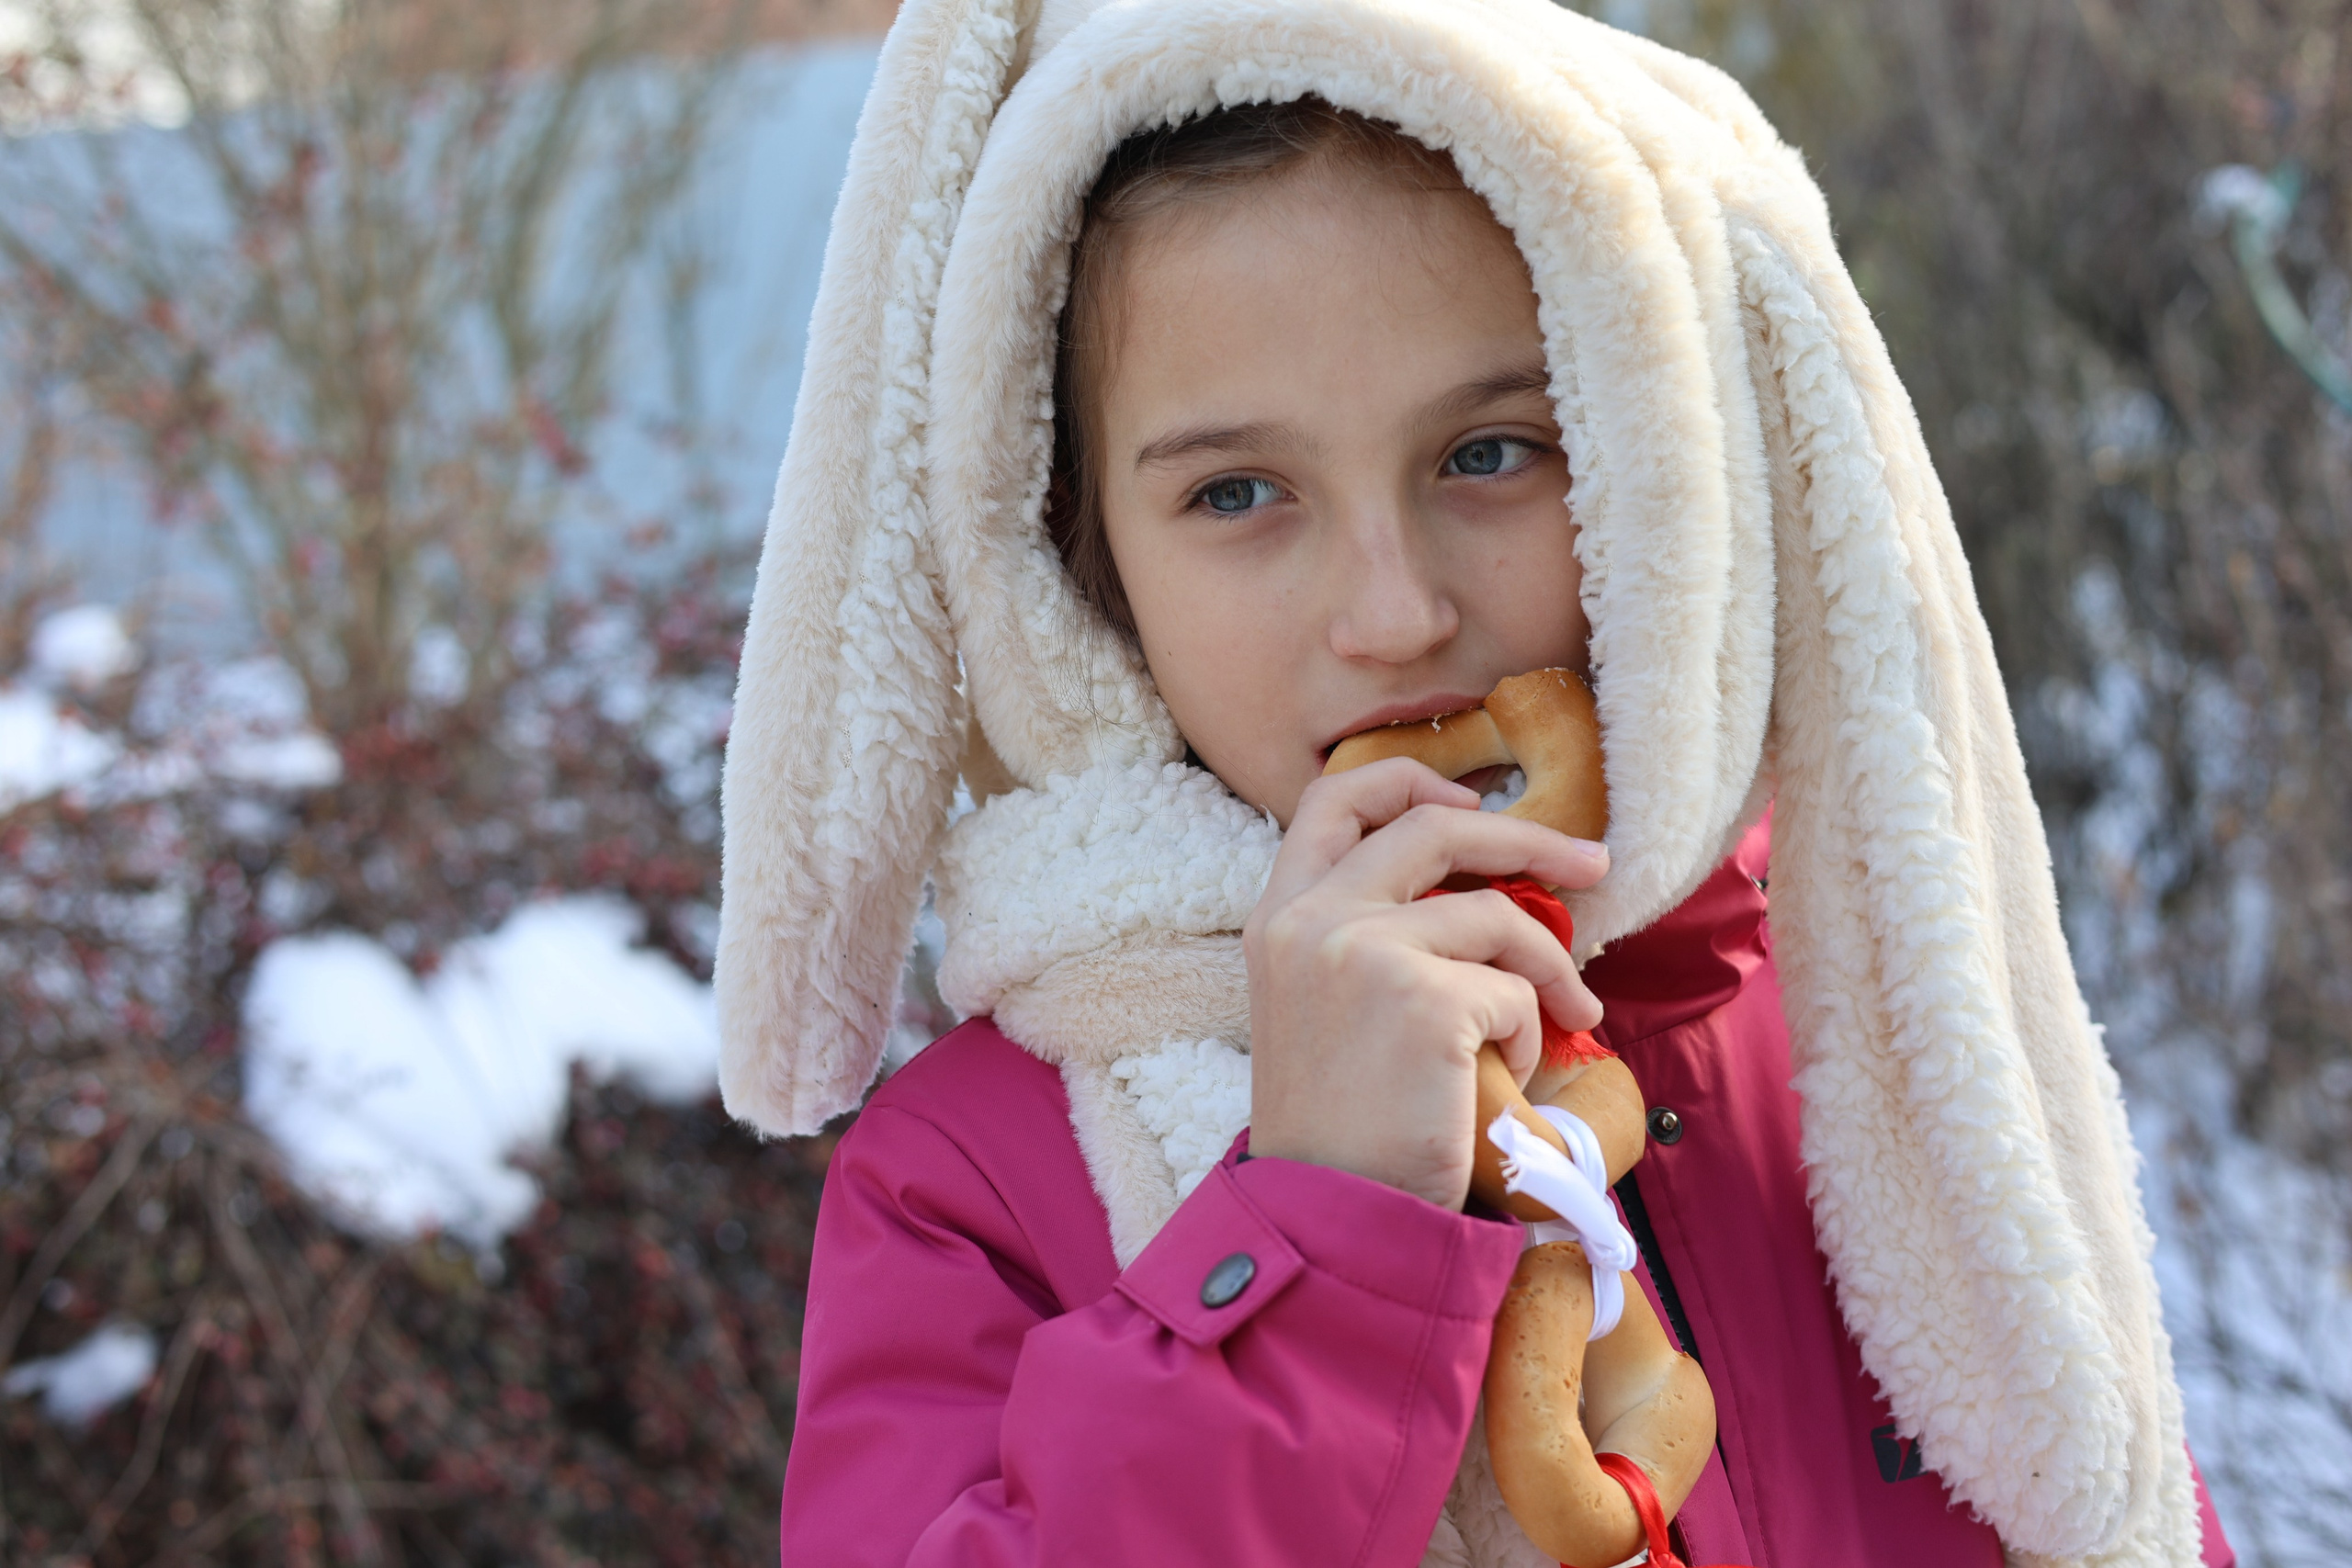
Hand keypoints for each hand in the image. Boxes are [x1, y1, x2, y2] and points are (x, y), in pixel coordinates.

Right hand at [1243, 758, 1607, 1209]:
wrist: (1332, 1217)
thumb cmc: (1342, 1127)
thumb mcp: (1322, 1006)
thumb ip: (1366, 935)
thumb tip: (1479, 888)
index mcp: (1277, 915)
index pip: (1334, 797)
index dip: (1409, 781)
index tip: (1469, 801)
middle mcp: (1311, 917)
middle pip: (1435, 824)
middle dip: (1528, 837)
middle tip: (1590, 863)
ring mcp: (1364, 949)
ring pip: (1498, 916)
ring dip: (1547, 967)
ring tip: (1568, 1015)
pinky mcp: (1424, 998)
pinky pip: (1516, 992)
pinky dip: (1532, 1034)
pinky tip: (1506, 1080)